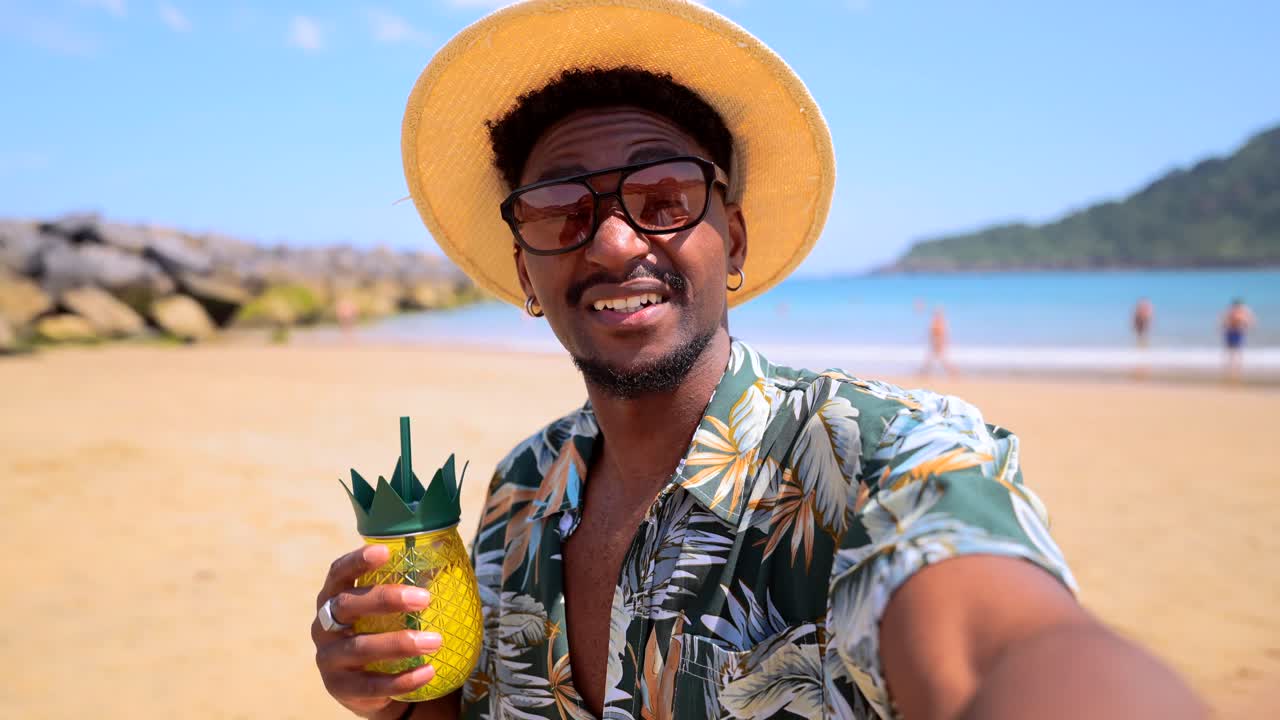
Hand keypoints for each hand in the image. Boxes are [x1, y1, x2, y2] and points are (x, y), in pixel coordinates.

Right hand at [312, 544, 440, 718]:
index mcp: (334, 597)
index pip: (339, 573)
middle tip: (424, 599)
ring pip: (360, 647)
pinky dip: (402, 679)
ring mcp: (329, 658)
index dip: (357, 561)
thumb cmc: (380, 633)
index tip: (385, 552)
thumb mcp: (385, 612)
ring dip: (400, 643)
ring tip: (435, 641)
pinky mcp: (339, 688)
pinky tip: (429, 672)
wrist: (367, 687)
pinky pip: (371, 684)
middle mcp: (324, 625)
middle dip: (385, 599)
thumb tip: (446, 563)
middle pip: (346, 605)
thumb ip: (403, 590)